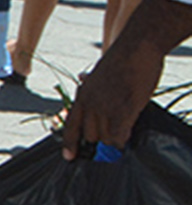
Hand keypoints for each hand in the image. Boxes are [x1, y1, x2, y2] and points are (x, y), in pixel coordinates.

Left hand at [60, 0, 184, 158]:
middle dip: (98, 144)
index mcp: (82, 96)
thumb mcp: (98, 75)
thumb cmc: (120, 61)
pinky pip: (119, 134)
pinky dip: (123, 139)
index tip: (69, 157)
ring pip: (104, 137)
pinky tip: (127, 137)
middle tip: (108, 148)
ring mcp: (106, 107)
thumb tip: (86, 86)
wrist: (135, 47)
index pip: (70, 125)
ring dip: (113, 142)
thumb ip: (91, 87)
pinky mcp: (124, 109)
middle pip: (89, 136)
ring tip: (120, 142)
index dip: (69, 144)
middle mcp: (90, 104)